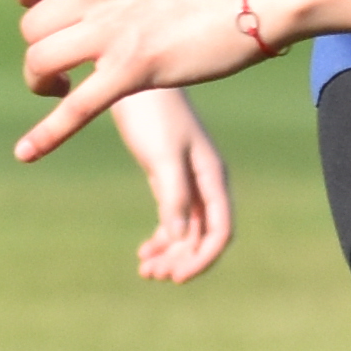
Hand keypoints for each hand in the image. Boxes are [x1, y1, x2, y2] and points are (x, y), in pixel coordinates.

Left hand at [8, 0, 261, 168]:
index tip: (48, 10)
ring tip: (61, 88)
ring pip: (39, 62)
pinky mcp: (133, 69)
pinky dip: (46, 134)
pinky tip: (26, 154)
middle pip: (30, 27)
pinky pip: (74, 108)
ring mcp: (112, 28)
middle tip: (67, 59)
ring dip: (43, 82)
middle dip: (42, 47)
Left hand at [109, 85, 234, 282]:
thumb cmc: (151, 111)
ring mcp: (186, 177)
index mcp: (212, 176)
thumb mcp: (162, 155)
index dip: (202, 259)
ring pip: (186, 229)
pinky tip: (144, 251)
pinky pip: (171, 217)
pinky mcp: (166, 173)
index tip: (175, 278)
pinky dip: (161, 237)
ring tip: (145, 268)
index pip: (219, 231)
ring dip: (170, 253)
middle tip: (150, 274)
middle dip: (181, 259)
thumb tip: (178, 238)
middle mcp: (204, 180)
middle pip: (202, 236)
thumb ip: (173, 195)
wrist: (131, 71)